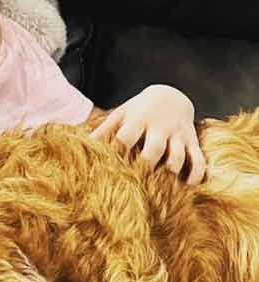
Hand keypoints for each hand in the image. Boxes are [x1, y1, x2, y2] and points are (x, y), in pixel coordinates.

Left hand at [90, 84, 205, 183]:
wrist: (171, 96)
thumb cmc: (139, 110)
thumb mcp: (121, 114)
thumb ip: (104, 129)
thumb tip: (82, 145)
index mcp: (138, 119)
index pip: (126, 137)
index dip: (118, 152)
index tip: (110, 167)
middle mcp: (160, 127)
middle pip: (154, 149)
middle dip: (146, 165)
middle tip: (136, 179)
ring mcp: (178, 134)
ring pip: (177, 156)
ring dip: (170, 171)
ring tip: (161, 185)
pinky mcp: (192, 141)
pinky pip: (198, 159)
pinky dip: (196, 173)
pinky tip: (188, 185)